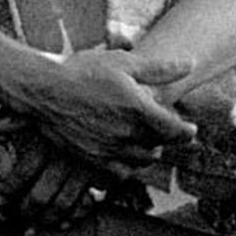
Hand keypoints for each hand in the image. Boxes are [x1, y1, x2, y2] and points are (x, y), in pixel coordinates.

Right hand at [17, 47, 195, 170]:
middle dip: (164, 137)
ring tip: (142, 139)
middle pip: (160, 146)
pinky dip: (127, 166)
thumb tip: (190, 63)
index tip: (190, 128)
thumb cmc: (83, 71)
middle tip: (160, 127)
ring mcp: (110, 150)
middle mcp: (128, 135)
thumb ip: (160, 68)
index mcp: (140, 110)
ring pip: (142, 161)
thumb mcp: (123, 62)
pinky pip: (121, 174)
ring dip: (147, 151)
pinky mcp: (94, 160)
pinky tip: (122, 153)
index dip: (188, 131)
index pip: (178, 131)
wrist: (44, 90)